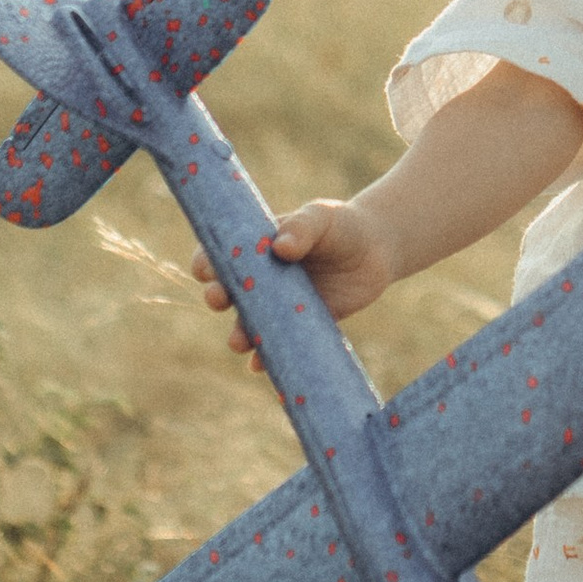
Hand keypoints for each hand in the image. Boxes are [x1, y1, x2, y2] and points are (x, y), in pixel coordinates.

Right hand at [194, 195, 399, 362]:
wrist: (376, 251)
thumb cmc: (341, 226)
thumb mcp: (322, 217)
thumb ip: (302, 227)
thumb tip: (281, 247)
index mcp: (257, 247)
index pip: (221, 254)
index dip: (207, 263)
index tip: (206, 271)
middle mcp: (262, 279)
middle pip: (228, 291)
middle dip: (217, 297)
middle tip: (219, 300)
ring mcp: (279, 305)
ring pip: (249, 323)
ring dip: (239, 334)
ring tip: (238, 341)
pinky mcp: (300, 326)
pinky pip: (279, 345)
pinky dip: (267, 357)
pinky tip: (260, 364)